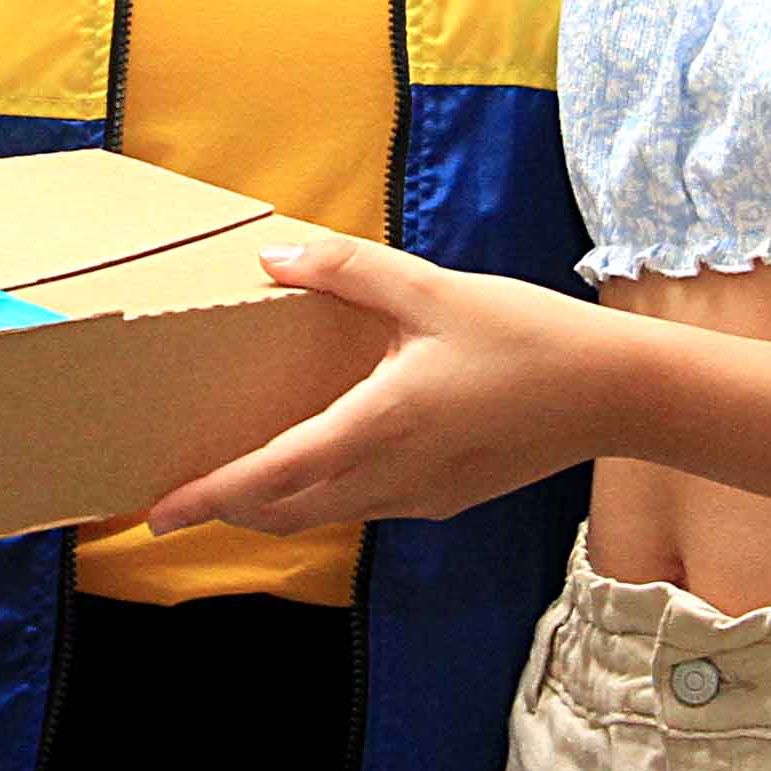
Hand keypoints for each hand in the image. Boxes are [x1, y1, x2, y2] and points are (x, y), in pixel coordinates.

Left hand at [144, 235, 626, 534]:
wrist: (614, 392)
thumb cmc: (528, 337)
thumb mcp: (432, 288)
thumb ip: (347, 270)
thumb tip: (273, 257)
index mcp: (379, 426)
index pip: (270, 476)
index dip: (208, 496)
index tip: (156, 512)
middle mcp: (391, 477)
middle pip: (286, 510)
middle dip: (228, 508)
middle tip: (177, 497)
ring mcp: (420, 497)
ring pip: (326, 513)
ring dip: (276, 503)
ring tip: (236, 480)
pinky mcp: (446, 499)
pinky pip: (367, 505)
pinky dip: (326, 493)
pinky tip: (326, 458)